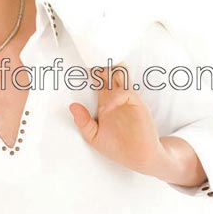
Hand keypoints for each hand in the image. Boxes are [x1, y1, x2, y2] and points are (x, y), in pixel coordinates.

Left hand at [68, 62, 168, 176]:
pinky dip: (117, 93)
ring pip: (119, 77)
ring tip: (101, 63)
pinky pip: (126, 92)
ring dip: (111, 69)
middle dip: (101, 66)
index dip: (92, 72)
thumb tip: (72, 106)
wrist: (140, 157)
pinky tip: (107, 102)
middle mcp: (116, 97)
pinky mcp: (137, 104)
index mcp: (105, 102)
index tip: (82, 62)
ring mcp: (127, 99)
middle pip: (108, 74)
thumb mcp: (94, 137)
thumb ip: (83, 122)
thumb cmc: (117, 148)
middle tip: (91, 55)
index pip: (98, 81)